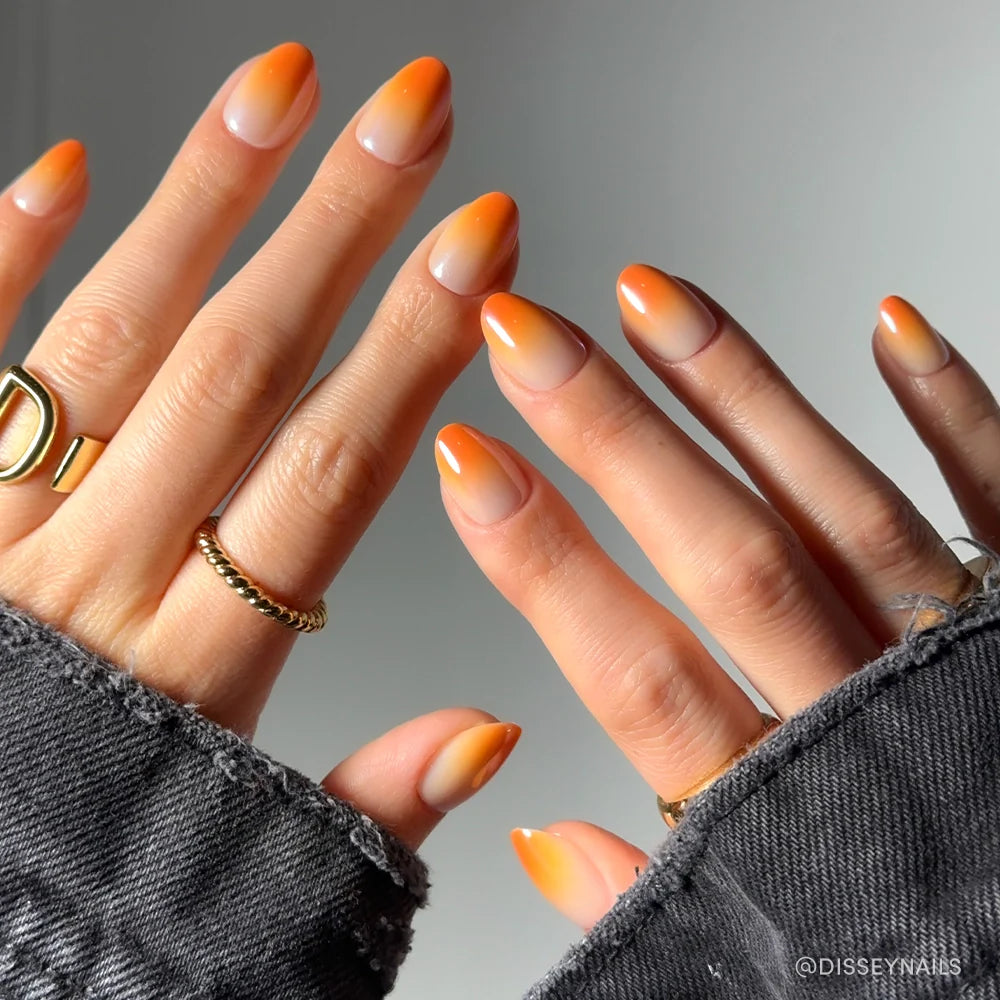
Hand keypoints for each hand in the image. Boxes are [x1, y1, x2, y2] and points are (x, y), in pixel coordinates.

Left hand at [0, 44, 522, 851]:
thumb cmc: (76, 895)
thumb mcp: (246, 875)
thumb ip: (371, 801)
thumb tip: (490, 734)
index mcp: (194, 667)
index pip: (333, 466)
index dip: (418, 345)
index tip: (484, 246)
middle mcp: (93, 581)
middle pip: (240, 369)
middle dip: (343, 229)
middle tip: (415, 117)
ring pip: (112, 337)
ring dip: (205, 204)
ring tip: (281, 92)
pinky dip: (4, 258)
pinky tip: (67, 166)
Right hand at [435, 269, 994, 928]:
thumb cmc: (923, 952)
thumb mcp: (766, 956)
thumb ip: (648, 899)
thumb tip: (541, 838)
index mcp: (786, 809)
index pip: (637, 671)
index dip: (542, 563)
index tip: (464, 462)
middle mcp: (872, 719)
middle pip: (727, 560)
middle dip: (612, 439)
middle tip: (522, 337)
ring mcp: (965, 658)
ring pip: (841, 509)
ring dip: (738, 395)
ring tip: (647, 301)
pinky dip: (953, 410)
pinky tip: (887, 322)